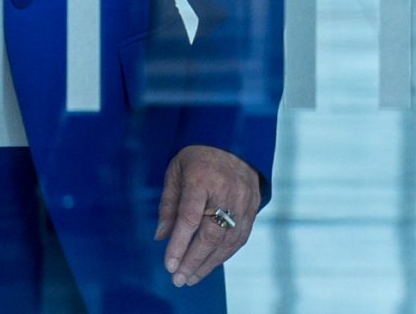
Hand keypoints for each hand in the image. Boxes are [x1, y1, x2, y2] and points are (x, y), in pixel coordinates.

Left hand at [155, 144, 261, 287]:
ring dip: (209, 263)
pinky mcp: (254, 204)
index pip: (189, 219)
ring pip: (228, 240)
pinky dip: (226, 253)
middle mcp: (226, 190)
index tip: (168, 266)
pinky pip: (241, 236)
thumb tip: (161, 237)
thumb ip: (168, 205)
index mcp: (202, 178)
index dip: (178, 245)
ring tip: (192, 277)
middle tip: (179, 279)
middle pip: (211, 234)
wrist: (234, 135)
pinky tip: (212, 263)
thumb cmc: (198, 155)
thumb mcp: (175, 172)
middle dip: (193, 261)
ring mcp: (244, 198)